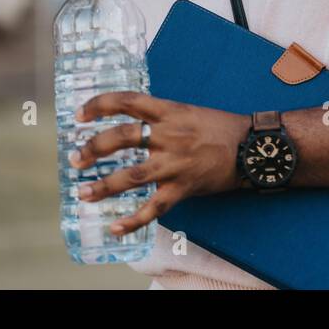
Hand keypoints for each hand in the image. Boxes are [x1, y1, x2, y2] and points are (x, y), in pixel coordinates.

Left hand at [69, 92, 251, 236]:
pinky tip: (115, 227)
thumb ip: (160, 117)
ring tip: (84, 193)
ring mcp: (176, 163)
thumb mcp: (188, 112)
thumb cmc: (221, 128)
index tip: (79, 114)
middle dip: (94, 148)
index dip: (99, 105)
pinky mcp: (184, 187)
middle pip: (122, 137)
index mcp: (169, 112)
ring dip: (104, 186)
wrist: (253, 147)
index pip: (127, 101)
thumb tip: (130, 123)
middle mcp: (169, 135)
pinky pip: (155, 207)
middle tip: (75, 158)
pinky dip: (133, 220)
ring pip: (132, 175)